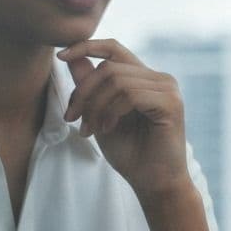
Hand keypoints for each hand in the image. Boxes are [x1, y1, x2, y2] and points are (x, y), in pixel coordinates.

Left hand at [58, 39, 188, 201]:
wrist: (154, 183)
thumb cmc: (131, 153)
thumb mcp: (100, 116)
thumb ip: (89, 88)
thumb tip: (71, 58)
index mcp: (144, 79)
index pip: (114, 49)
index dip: (86, 46)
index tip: (60, 57)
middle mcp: (159, 78)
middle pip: (108, 68)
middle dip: (83, 92)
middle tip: (73, 119)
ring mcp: (168, 89)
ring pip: (117, 80)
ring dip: (95, 106)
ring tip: (91, 130)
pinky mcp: (171, 103)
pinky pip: (130, 95)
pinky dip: (111, 112)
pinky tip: (107, 129)